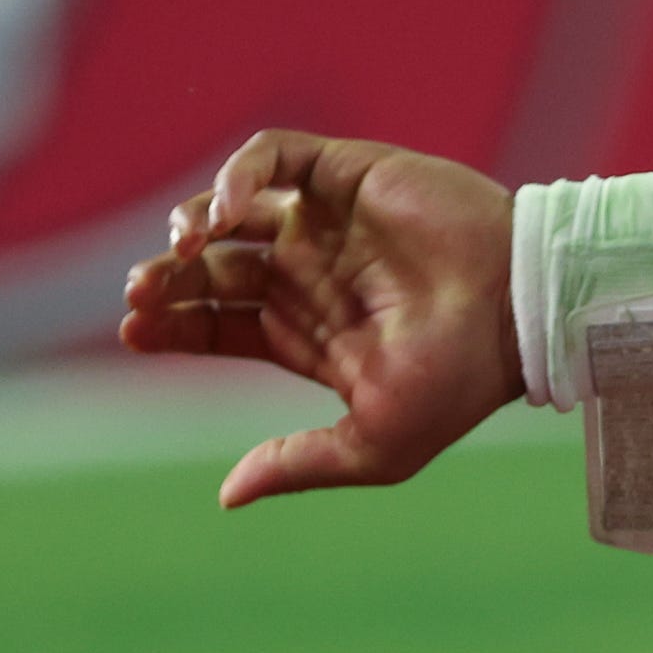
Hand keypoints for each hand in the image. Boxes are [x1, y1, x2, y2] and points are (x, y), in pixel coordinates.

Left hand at [119, 129, 520, 507]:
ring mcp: (325, 220)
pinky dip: (238, 173)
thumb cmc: (457, 386)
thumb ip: (298, 465)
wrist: (519, 313)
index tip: (134, 331)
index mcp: (306, 334)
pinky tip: (225, 212)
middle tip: (140, 293)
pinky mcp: (346, 174)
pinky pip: (274, 157)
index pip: (216, 323)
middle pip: (211, 269)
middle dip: (167, 279)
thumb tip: (226, 495)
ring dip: (191, 224)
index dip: (171, 325)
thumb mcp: (373, 446)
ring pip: (230, 210)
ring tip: (181, 251)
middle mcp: (309, 273)